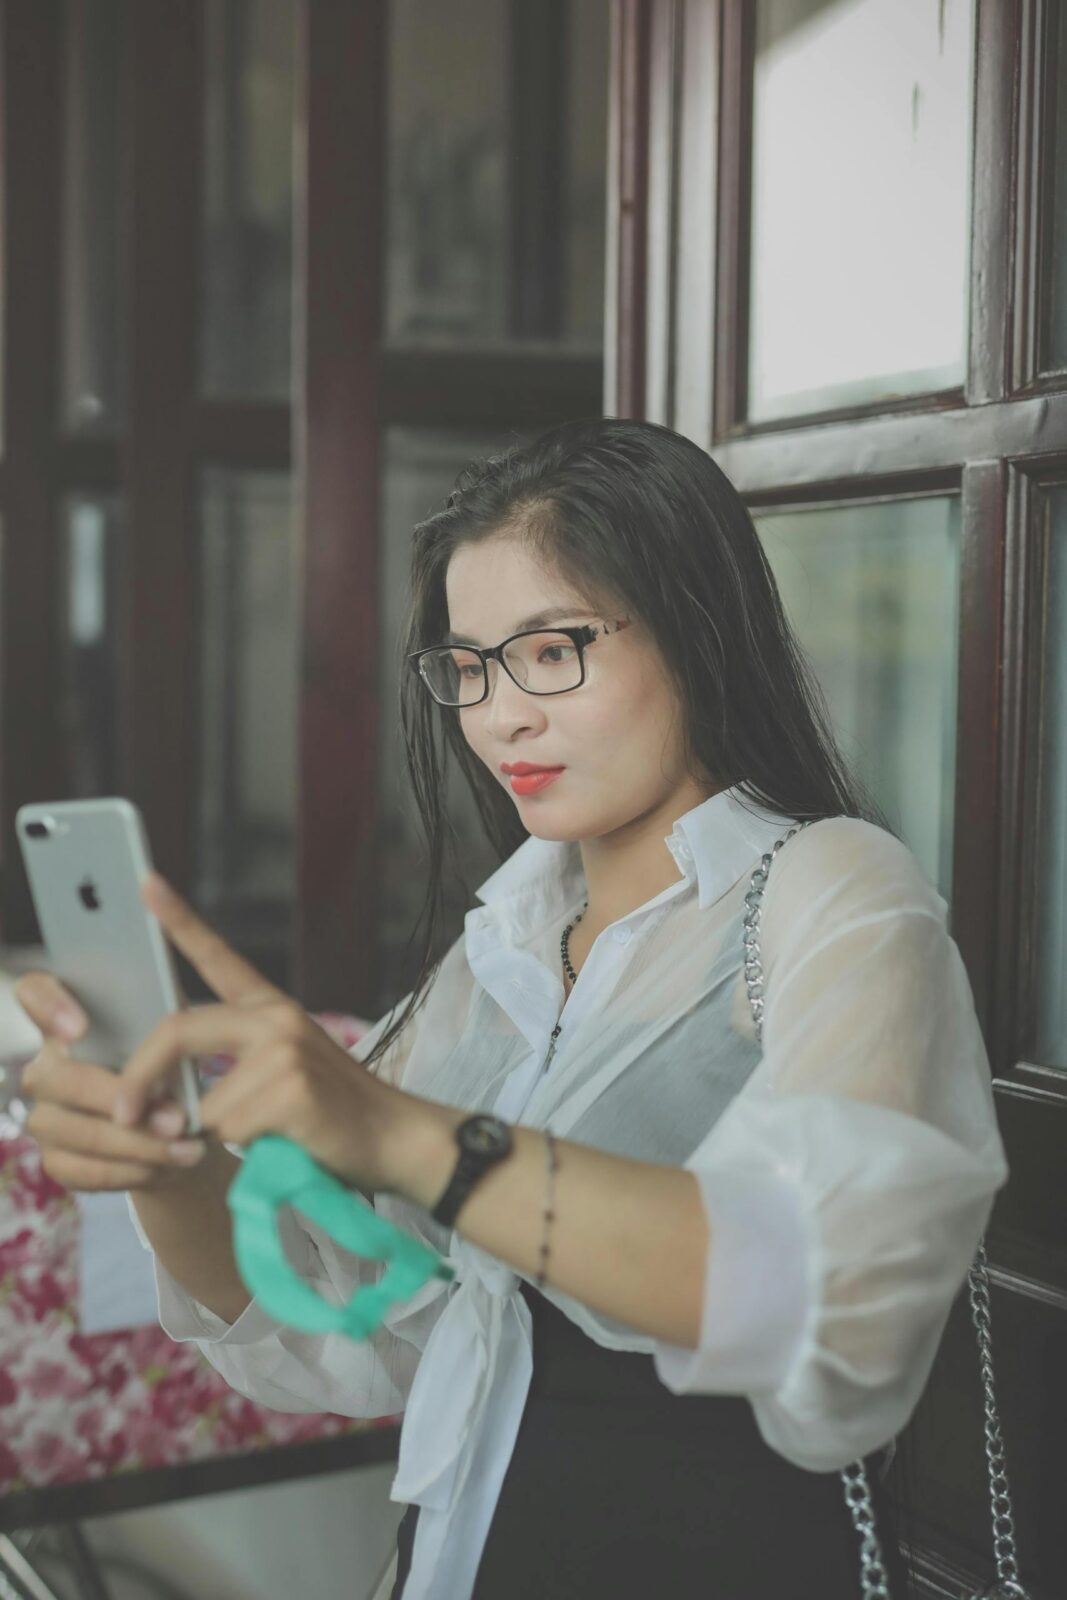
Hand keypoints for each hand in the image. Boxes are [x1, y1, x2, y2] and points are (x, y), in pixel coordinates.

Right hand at [15, 972, 211, 1192]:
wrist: (179, 1133)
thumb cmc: (174, 1071)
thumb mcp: (176, 1043)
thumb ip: (165, 1030)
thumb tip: (177, 1030)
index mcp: (70, 1024)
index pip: (35, 992)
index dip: (48, 1005)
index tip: (81, 1028)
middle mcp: (46, 1068)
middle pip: (60, 1078)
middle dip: (119, 1098)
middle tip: (175, 1118)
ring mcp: (45, 1116)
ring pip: (77, 1131)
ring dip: (139, 1144)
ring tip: (187, 1148)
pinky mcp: (56, 1160)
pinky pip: (86, 1170)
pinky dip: (132, 1170)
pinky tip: (167, 1166)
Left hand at [109, 873, 402, 1192]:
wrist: (394, 1137)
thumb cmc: (330, 1115)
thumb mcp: (281, 1072)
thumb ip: (231, 1066)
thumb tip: (165, 1098)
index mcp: (269, 1008)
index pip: (218, 957)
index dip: (179, 920)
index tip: (147, 883)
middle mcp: (275, 1017)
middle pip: (177, 1031)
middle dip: (139, 1078)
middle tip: (123, 1114)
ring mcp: (285, 1047)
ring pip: (202, 1102)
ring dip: (211, 1136)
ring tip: (263, 1137)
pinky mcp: (291, 1087)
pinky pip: (226, 1128)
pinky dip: (239, 1150)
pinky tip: (280, 1143)